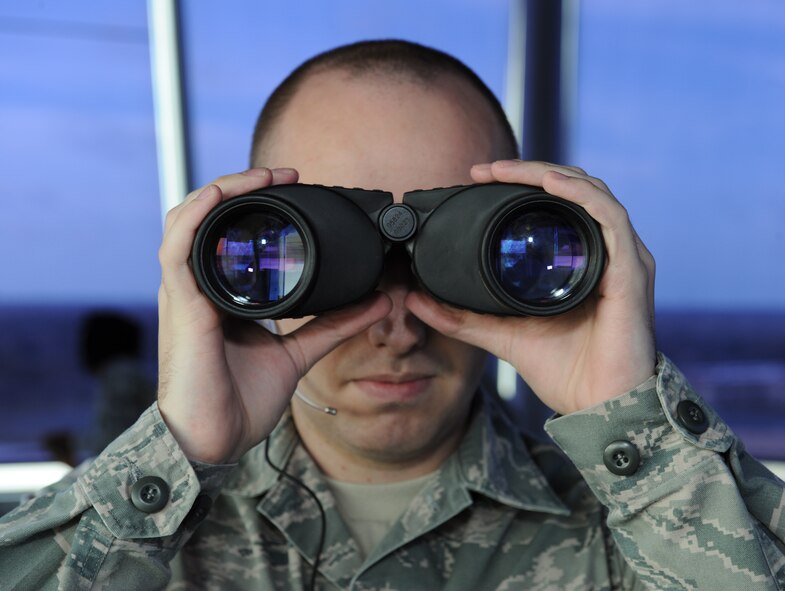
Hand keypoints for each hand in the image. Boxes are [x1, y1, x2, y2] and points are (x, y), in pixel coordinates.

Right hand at [157, 168, 391, 463]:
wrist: (216, 440)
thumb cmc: (241, 400)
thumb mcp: (298, 353)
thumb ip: (333, 325)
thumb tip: (378, 303)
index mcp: (222, 295)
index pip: (228, 233)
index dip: (253, 202)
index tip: (293, 184)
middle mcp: (199, 287)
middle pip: (206, 217)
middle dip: (241, 186)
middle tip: (283, 174)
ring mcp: (185, 293)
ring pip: (187, 220)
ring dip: (223, 190)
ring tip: (261, 176)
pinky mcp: (181, 305)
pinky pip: (178, 248)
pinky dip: (198, 215)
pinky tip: (222, 195)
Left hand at [406, 160, 656, 414]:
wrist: (599, 407)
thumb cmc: (565, 371)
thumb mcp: (501, 334)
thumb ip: (461, 317)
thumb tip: (415, 300)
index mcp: (582, 261)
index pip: (556, 204)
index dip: (521, 184)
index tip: (480, 178)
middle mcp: (606, 253)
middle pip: (572, 189)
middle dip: (528, 172)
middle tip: (486, 170)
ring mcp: (622, 259)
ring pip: (589, 192)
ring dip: (548, 174)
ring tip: (508, 170)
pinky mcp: (631, 271)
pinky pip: (610, 217)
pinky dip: (580, 194)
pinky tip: (551, 184)